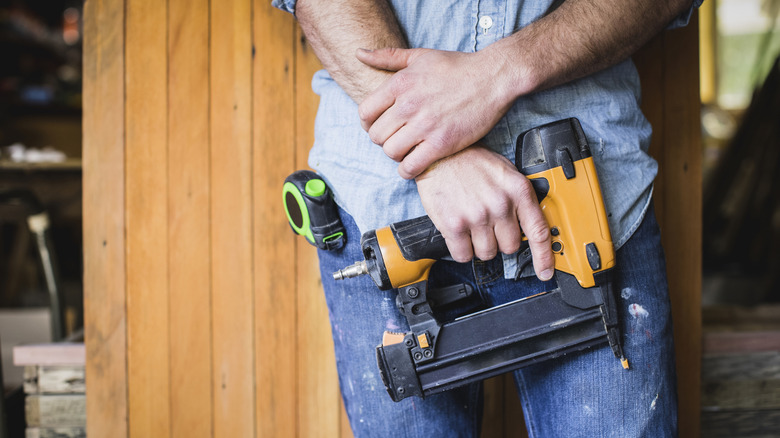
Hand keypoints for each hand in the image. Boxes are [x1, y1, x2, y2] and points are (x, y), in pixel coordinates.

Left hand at [357, 47, 516, 178]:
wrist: (493, 77)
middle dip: (383, 140)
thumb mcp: (421, 56)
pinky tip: (414, 164)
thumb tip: (359, 54)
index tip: (379, 125)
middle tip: (396, 138)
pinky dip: (408, 170)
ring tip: (407, 150)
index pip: (365, 113)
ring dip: (396, 155)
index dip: (368, 123)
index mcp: (400, 84)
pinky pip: (410, 167)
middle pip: (376, 136)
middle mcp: (409, 105)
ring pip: (391, 152)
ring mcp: (425, 125)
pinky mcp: (442, 143)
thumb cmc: (457, 66)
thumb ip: (388, 56)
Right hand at [415, 145, 553, 280]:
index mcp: (518, 191)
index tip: (545, 272)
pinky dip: (461, 249)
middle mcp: (500, 205)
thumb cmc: (470, 161)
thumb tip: (527, 225)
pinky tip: (458, 232)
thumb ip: (518, 198)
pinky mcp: (454, 225)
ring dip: (479, 245)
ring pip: (487, 253)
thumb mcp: (505, 172)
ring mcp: (477, 216)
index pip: (538, 232)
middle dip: (500, 241)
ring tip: (471, 224)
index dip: (544, 257)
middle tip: (489, 226)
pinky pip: (463, 255)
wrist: (438, 153)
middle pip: (510, 247)